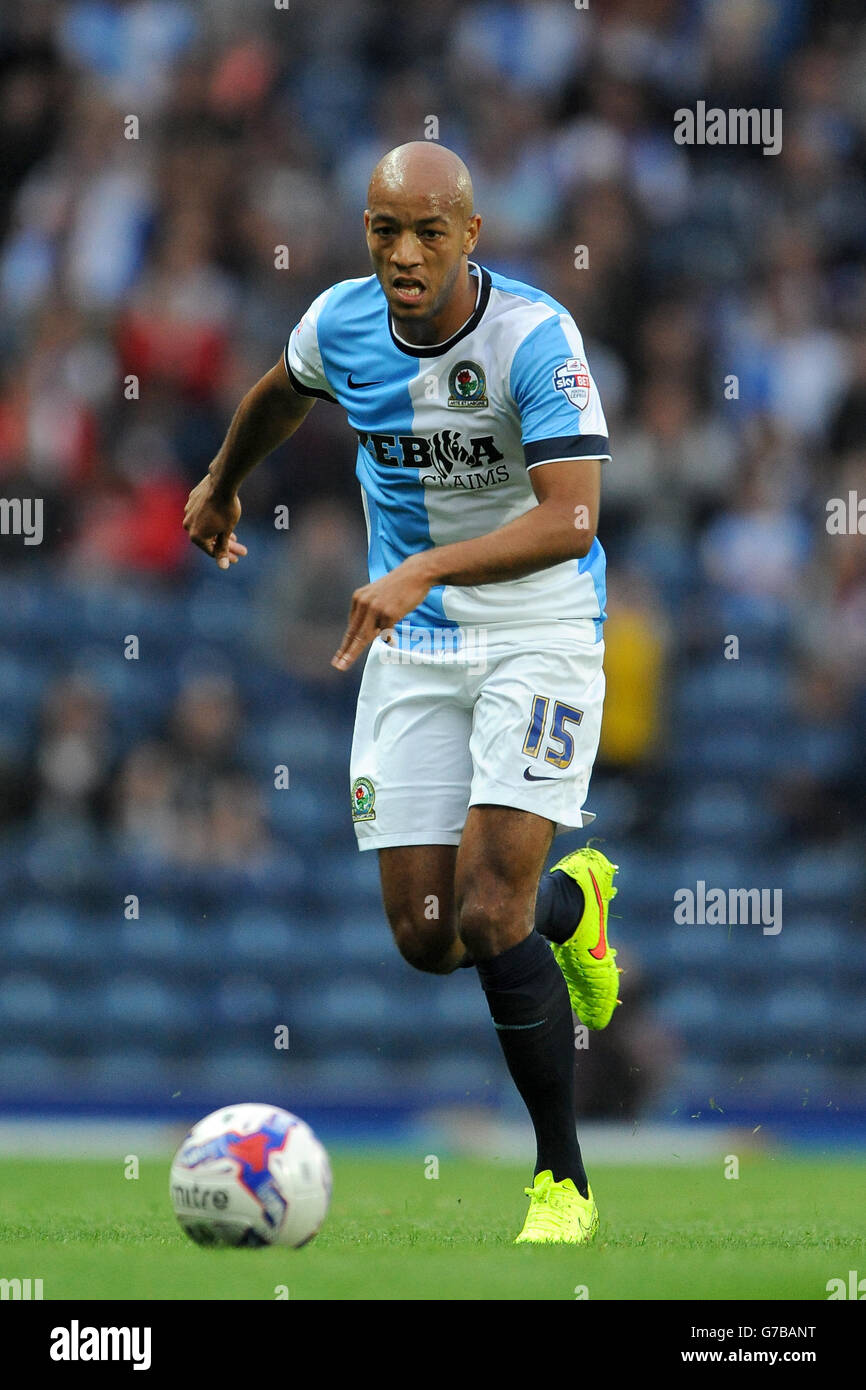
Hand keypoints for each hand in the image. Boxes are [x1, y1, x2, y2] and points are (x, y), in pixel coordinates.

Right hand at [183, 476, 246, 569]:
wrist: (222, 483)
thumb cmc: (226, 510)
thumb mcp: (226, 532)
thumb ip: (223, 549)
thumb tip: (223, 567)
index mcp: (195, 536)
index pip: (212, 551)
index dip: (227, 556)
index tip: (239, 557)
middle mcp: (188, 525)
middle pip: (209, 539)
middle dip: (227, 546)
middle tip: (242, 550)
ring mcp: (188, 511)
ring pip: (205, 526)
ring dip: (219, 533)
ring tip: (234, 535)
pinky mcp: (192, 500)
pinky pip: (202, 514)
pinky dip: (212, 519)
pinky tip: (222, 519)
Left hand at [332, 553, 435, 669]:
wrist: (415, 574)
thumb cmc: (398, 587)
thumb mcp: (376, 595)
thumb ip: (368, 611)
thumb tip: (365, 633)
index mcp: (358, 599)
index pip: (351, 627)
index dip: (345, 644)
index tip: (338, 658)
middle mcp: (364, 603)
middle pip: (354, 633)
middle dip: (345, 652)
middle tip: (337, 666)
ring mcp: (376, 608)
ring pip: (364, 636)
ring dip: (353, 652)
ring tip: (345, 664)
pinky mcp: (390, 612)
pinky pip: (386, 633)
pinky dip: (388, 640)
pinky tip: (392, 641)